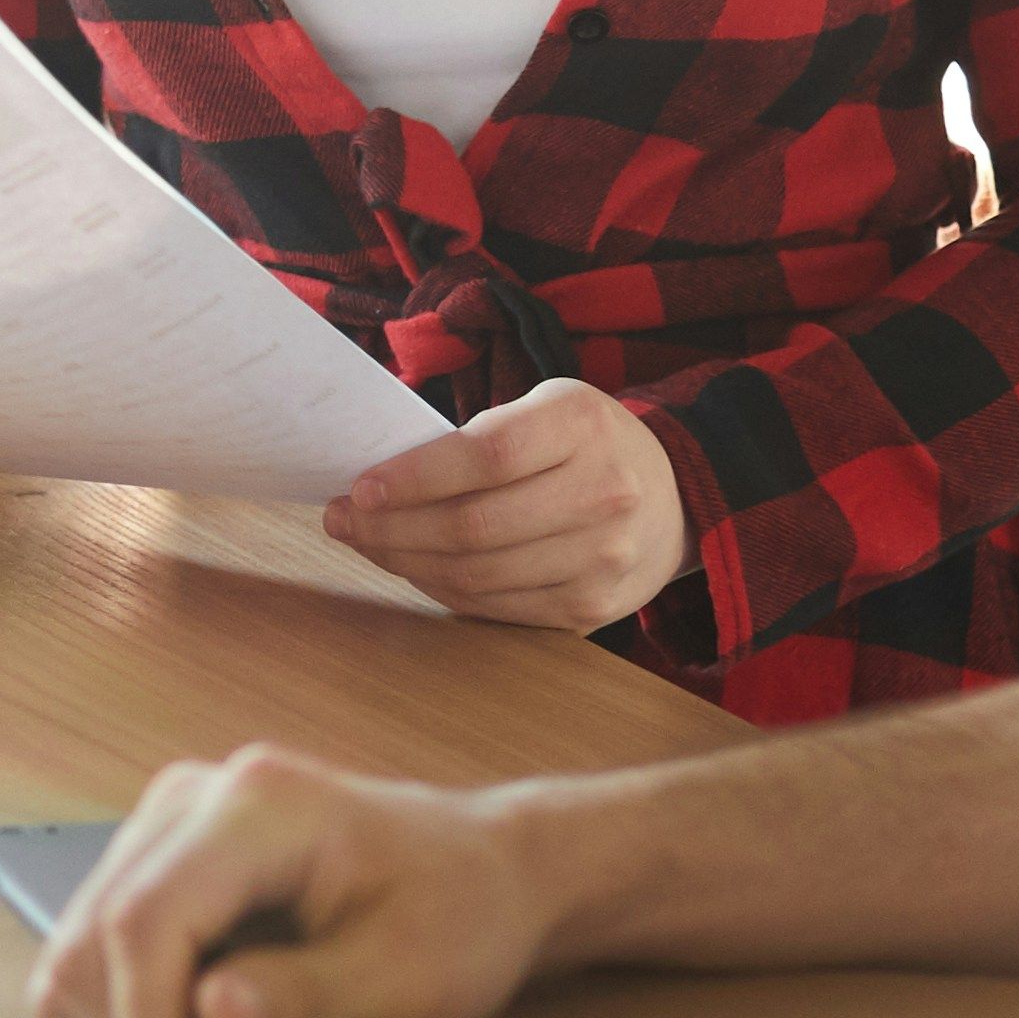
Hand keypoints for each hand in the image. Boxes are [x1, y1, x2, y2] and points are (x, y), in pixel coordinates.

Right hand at [35, 743, 562, 1017]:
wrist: (481, 872)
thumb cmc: (459, 913)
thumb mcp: (405, 973)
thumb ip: (303, 996)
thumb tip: (207, 1017)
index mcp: (259, 807)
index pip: (145, 919)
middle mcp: (191, 800)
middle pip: (94, 935)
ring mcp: (164, 826)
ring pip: (78, 947)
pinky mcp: (155, 862)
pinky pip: (93, 950)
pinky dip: (125, 1010)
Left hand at [319, 376, 688, 630]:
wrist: (676, 499)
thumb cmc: (586, 445)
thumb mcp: (546, 409)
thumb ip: (479, 438)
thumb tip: (382, 480)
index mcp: (582, 427)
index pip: (485, 457)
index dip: (414, 478)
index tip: (359, 487)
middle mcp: (602, 494)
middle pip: (473, 527)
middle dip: (390, 529)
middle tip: (342, 520)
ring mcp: (601, 559)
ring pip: (476, 575)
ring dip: (405, 563)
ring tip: (368, 542)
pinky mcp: (591, 608)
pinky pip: (494, 606)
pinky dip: (442, 589)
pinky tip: (415, 567)